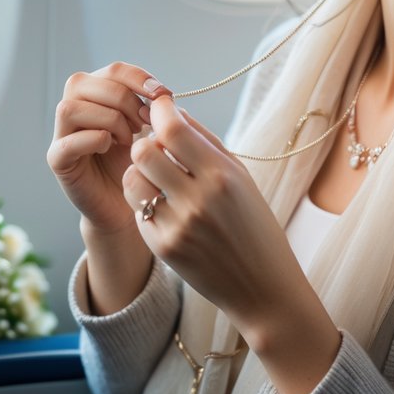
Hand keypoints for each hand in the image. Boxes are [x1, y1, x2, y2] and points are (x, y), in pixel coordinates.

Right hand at [48, 62, 167, 234]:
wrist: (129, 204)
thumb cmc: (138, 163)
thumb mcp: (149, 129)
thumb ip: (152, 107)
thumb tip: (163, 94)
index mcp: (96, 95)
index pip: (112, 70)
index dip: (139, 77)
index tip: (164, 95)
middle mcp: (74, 109)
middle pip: (84, 82)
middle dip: (124, 98)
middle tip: (145, 122)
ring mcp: (61, 135)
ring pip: (70, 108)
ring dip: (108, 119)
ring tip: (128, 138)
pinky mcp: (58, 161)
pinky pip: (67, 142)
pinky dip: (94, 139)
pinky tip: (111, 148)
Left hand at [125, 97, 340, 393]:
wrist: (262, 286)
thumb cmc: (254, 223)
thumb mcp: (241, 176)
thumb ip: (206, 141)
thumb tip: (172, 111)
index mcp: (222, 176)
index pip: (173, 130)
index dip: (160, 112)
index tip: (160, 107)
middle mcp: (198, 200)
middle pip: (143, 152)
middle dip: (146, 143)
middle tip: (158, 147)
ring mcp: (178, 226)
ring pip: (132, 179)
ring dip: (140, 172)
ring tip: (158, 177)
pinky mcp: (163, 248)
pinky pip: (137, 210)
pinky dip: (145, 201)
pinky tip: (164, 205)